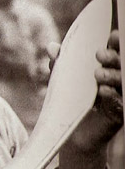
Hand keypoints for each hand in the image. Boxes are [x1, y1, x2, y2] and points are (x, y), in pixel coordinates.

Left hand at [58, 29, 121, 168]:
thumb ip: (59, 65)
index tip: (112, 36)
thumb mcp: (62, 82)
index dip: (116, 44)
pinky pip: (120, 105)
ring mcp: (121, 98)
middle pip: (122, 66)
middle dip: (114, 58)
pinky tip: (103, 92)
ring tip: (98, 75)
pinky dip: (112, 97)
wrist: (71, 133)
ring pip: (123, 84)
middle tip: (100, 55)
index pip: (115, 53)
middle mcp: (118, 83)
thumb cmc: (70, 103)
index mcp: (107, 70)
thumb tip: (51, 47)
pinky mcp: (119, 115)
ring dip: (113, 77)